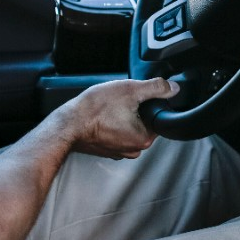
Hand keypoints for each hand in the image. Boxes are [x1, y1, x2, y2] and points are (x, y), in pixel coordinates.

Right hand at [59, 78, 178, 158]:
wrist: (66, 124)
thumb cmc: (94, 110)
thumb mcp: (130, 90)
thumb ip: (156, 88)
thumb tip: (173, 88)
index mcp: (144, 139)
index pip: (158, 118)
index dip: (149, 103)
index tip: (136, 98)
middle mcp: (133, 150)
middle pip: (144, 122)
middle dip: (135, 110)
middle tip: (119, 102)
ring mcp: (118, 151)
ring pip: (129, 127)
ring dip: (122, 116)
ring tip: (108, 109)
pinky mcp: (106, 149)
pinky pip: (116, 133)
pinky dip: (111, 124)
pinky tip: (102, 116)